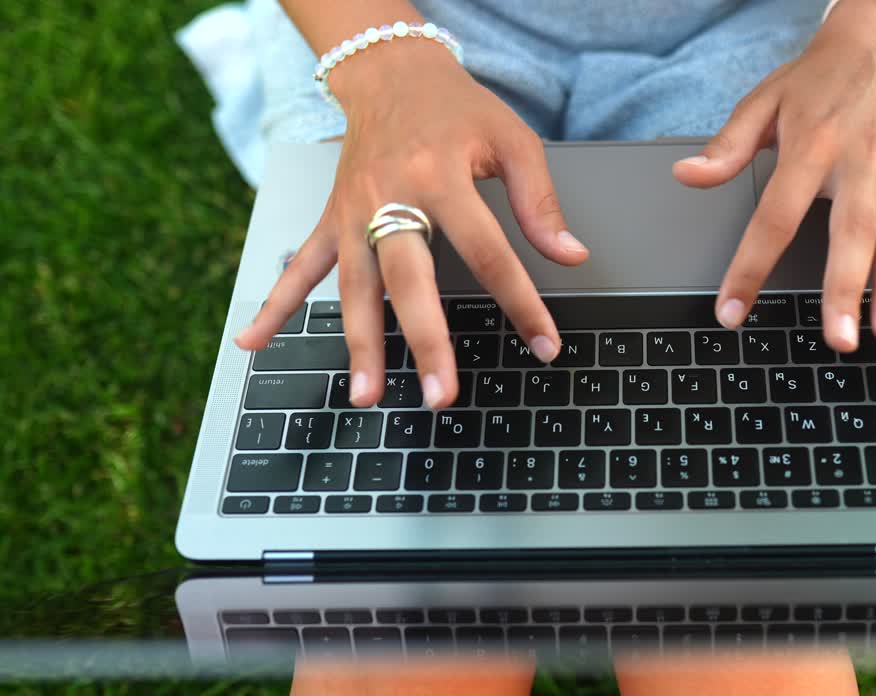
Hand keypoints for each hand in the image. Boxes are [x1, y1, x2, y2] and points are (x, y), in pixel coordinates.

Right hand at [234, 39, 587, 407]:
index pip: (488, 252)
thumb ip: (540, 202)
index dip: (521, 302)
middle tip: (440, 394)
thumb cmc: (456, 108)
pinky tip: (253, 343)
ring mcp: (352, 212)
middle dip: (425, 341)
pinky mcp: (330, 218)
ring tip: (367, 396)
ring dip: (359, 344)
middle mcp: (390, 197)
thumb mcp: (512, 140)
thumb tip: (572, 256)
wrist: (391, 70)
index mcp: (442, 177)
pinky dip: (275, 305)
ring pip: (354, 287)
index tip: (545, 345)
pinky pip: (300, 266)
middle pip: (409, 280)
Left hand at [673, 0, 875, 350]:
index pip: (776, 216)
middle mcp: (859, 162)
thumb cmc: (816, 80)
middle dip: (845, 290)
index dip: (751, 266)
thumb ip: (727, 145)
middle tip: (838, 339)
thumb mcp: (763, 101)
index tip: (732, 310)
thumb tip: (687, 175)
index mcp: (812, 145)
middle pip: (851, 234)